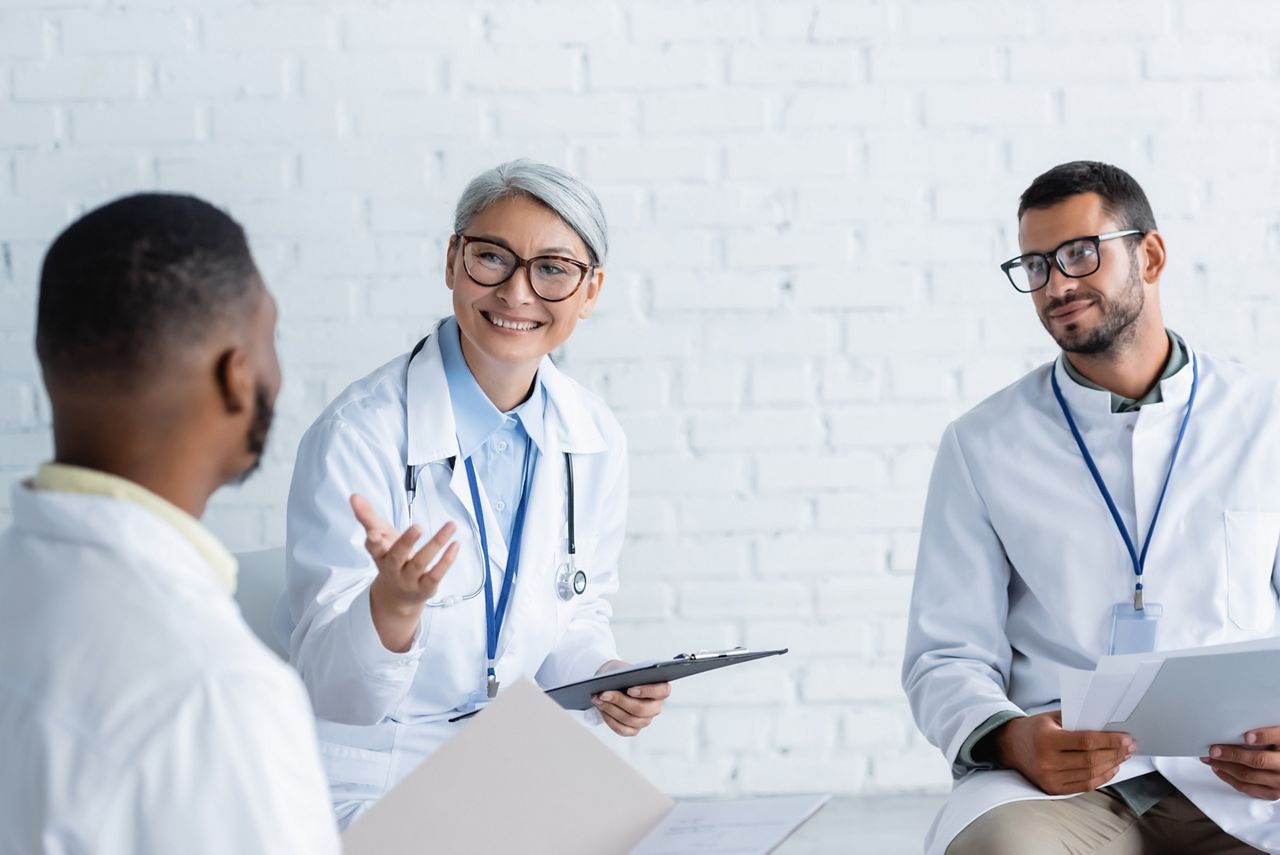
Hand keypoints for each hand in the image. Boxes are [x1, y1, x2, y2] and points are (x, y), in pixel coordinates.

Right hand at [351, 493, 458, 652]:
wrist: (396, 596)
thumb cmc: (389, 558)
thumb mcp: (379, 536)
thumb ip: (367, 516)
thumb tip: (354, 496)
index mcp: (380, 554)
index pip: (374, 548)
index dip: (373, 541)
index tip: (373, 533)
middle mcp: (393, 568)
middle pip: (397, 556)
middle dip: (406, 542)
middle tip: (417, 527)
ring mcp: (409, 579)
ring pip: (421, 562)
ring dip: (436, 543)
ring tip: (450, 526)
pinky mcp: (425, 587)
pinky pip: (436, 574)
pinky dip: (446, 560)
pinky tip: (455, 544)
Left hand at [592, 659, 670, 736]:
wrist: (614, 681)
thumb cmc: (621, 674)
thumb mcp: (623, 670)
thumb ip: (622, 676)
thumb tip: (610, 687)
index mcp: (660, 689)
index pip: (663, 691)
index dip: (648, 691)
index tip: (630, 689)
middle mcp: (655, 706)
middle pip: (642, 709)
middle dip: (620, 701)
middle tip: (604, 693)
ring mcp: (645, 720)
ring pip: (630, 720)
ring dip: (611, 709)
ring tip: (598, 700)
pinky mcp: (634, 729)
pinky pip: (622, 729)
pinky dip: (610, 720)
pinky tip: (601, 710)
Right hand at [994, 711, 1134, 795]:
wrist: (1010, 746)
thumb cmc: (1035, 729)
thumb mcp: (1051, 718)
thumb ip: (1077, 721)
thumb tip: (1109, 726)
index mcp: (1046, 739)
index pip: (1086, 742)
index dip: (1109, 741)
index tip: (1126, 738)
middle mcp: (1047, 761)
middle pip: (1091, 760)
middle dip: (1115, 753)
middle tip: (1130, 746)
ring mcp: (1049, 778)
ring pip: (1091, 775)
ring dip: (1112, 765)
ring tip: (1123, 756)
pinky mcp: (1053, 789)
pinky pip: (1085, 786)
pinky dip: (1102, 778)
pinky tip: (1111, 768)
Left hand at [1202, 726, 1279, 799]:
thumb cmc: (1274, 746)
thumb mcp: (1273, 735)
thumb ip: (1262, 729)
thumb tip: (1237, 723)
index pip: (1277, 738)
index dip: (1263, 737)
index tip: (1247, 736)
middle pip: (1258, 760)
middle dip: (1233, 754)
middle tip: (1215, 749)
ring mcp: (1279, 782)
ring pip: (1248, 775)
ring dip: (1225, 766)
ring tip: (1211, 758)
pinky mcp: (1271, 793)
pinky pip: (1247, 788)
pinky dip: (1228, 778)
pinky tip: (1218, 769)